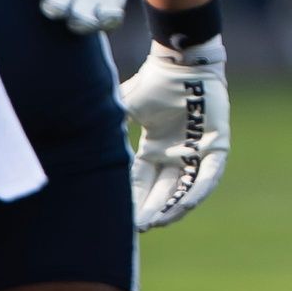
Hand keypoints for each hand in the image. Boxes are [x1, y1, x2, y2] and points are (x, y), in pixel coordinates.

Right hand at [120, 38, 229, 229]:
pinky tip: (186, 205)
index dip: (133, 198)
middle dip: (150, 209)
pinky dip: (198, 189)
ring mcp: (197, 150)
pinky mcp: (216, 145)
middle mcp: (176, 153)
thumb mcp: (124, 109)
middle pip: (162, 189)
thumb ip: (107, 128)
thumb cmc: (153, 82)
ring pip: (185, 187)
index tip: (122, 217)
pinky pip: (209, 174)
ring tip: (157, 222)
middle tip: (138, 228)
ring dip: (172, 206)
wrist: (181, 62)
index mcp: (155, 147)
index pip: (141, 180)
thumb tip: (75, 142)